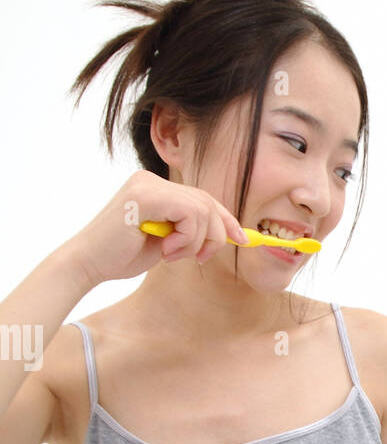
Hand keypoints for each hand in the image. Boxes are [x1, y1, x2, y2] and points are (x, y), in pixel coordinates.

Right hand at [67, 170, 249, 287]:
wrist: (88, 263)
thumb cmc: (121, 256)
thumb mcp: (166, 242)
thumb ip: (189, 232)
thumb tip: (227, 233)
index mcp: (156, 188)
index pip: (202, 198)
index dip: (226, 219)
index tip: (242, 239)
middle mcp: (152, 180)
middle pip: (207, 201)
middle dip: (216, 234)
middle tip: (202, 258)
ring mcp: (148, 184)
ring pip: (202, 209)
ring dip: (197, 241)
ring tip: (173, 255)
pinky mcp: (146, 195)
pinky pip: (189, 213)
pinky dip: (186, 238)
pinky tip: (167, 250)